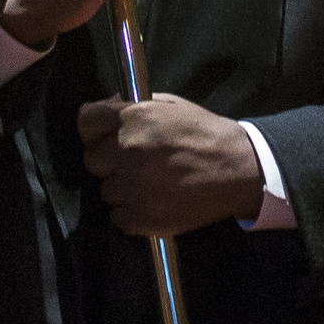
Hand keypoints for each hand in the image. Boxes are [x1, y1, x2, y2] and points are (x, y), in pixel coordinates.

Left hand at [78, 95, 264, 237]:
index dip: (94, 129)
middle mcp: (127, 152)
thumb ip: (133, 106)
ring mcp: (133, 187)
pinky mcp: (142, 217)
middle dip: (108, 159)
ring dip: (121, 187)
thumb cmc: (204, 133)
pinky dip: (130, 212)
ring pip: (105, 190)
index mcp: (134, 119)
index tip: (103, 135)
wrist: (238, 170)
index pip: (86, 122)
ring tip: (147, 182)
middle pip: (92, 159)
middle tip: (131, 161)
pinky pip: (117, 216)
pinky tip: (151, 200)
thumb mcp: (170, 105)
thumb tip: (107, 108)